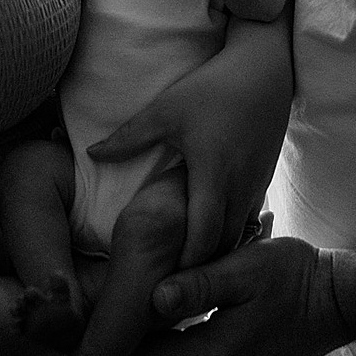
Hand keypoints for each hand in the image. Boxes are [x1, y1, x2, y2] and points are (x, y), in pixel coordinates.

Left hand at [88, 17, 292, 267]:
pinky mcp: (263, 181)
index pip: (203, 237)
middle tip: (169, 285)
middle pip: (221, 246)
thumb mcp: (165, 110)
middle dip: (198, 268)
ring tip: (186, 269)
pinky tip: (208, 242)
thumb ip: (128, 137)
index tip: (163, 279)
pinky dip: (228, 235)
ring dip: (214, 254)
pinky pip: (246, 221)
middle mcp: (239, 188)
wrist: (264, 70)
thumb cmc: (211, 88)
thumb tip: (91, 155)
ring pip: (236, 236)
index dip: (186, 263)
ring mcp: (255, 186)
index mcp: (213, 176)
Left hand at [130, 236, 347, 355]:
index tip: (104, 311)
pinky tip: (179, 323)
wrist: (346, 300)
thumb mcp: (244, 269)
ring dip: (159, 349)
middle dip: (136, 346)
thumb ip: (197, 285)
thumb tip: (152, 298)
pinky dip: (182, 351)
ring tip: (143, 315)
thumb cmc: (296, 276)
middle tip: (117, 312)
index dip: (122, 338)